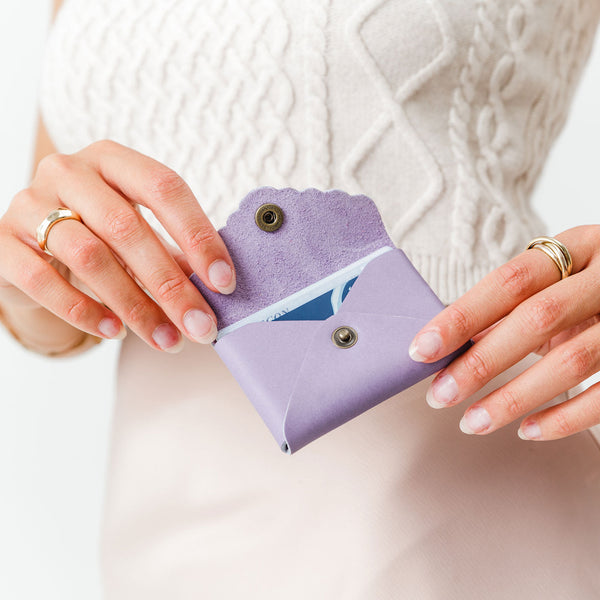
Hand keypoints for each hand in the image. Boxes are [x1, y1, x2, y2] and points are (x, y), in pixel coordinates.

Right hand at [0, 140, 235, 351]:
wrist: (30, 240)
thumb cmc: (98, 233)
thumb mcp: (137, 231)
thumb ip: (174, 254)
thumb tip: (215, 294)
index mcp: (114, 161)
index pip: (165, 188)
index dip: (198, 236)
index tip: (224, 282)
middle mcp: (70, 172)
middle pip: (128, 228)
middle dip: (171, 284)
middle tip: (200, 325)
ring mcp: (31, 203)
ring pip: (89, 256)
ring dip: (134, 305)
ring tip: (165, 338)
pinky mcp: (3, 240)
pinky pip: (42, 279)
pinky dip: (83, 310)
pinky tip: (114, 331)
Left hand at [408, 225, 599, 440]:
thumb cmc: (590, 288)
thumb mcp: (558, 282)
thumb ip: (512, 307)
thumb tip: (451, 343)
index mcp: (579, 248)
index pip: (510, 282)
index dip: (463, 316)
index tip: (423, 348)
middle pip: (537, 319)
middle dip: (481, 363)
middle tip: (441, 394)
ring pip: (571, 361)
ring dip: (513, 398)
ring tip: (473, 421)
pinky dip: (564, 418)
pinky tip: (527, 429)